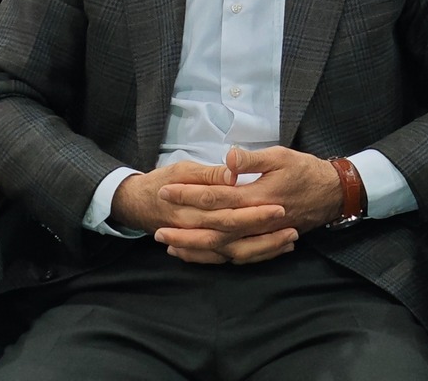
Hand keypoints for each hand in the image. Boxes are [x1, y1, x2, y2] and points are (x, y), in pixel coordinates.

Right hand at [112, 158, 294, 265]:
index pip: (227, 211)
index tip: (278, 206)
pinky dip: (250, 258)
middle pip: (234, 235)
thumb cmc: (163, 181)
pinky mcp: (203, 250)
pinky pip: (227, 260)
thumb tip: (232, 172)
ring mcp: (199, 243)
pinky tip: (273, 251)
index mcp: (191, 207)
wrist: (136, 203)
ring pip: (233, 253)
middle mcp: (196, 229)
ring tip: (290, 240)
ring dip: (263, 249)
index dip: (253, 211)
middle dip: (264, 234)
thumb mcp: (182, 168)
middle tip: (292, 226)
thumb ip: (209, 173)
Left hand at [153, 147, 346, 264]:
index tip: (166, 190)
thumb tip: (229, 157)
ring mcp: (261, 236)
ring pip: (222, 250)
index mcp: (258, 197)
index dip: (189, 195)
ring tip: (169, 245)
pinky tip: (196, 254)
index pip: (216, 198)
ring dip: (195, 248)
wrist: (333, 194)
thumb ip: (253, 159)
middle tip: (157, 227)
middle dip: (184, 229)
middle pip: (214, 230)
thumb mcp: (282, 156)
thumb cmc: (306, 171)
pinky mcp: (264, 243)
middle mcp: (257, 222)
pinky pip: (235, 257)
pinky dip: (213, 258)